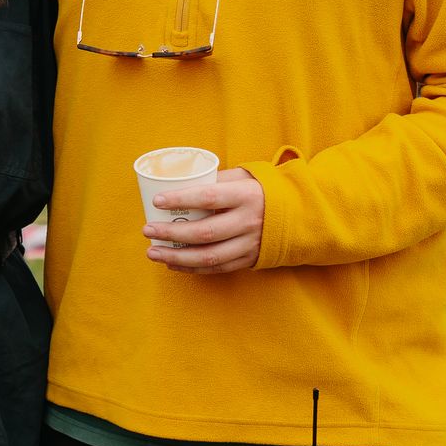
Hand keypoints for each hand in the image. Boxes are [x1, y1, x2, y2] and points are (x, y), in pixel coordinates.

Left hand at [146, 168, 263, 273]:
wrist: (298, 214)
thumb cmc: (259, 190)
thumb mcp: (242, 177)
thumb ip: (214, 180)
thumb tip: (179, 182)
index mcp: (245, 196)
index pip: (209, 198)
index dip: (182, 200)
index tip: (157, 201)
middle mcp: (248, 221)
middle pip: (204, 232)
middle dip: (172, 233)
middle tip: (147, 230)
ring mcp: (250, 243)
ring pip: (209, 256)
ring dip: (177, 256)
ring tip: (153, 252)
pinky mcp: (249, 259)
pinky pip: (217, 268)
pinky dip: (192, 268)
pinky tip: (172, 264)